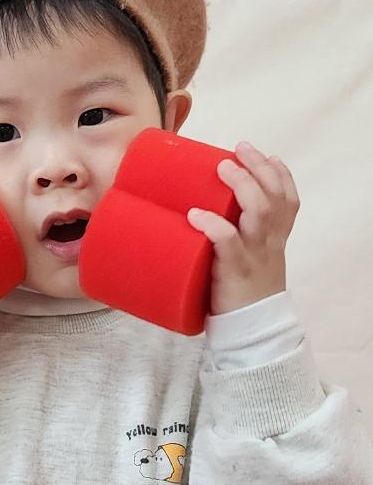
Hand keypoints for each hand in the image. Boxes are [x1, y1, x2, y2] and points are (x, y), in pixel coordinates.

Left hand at [187, 143, 299, 315]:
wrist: (251, 334)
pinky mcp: (234, 271)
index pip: (289, 200)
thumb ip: (234, 238)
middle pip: (275, 197)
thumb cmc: (242, 294)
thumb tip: (195, 212)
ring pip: (260, 212)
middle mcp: (269, 244)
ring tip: (223, 167)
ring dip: (242, 185)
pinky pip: (227, 244)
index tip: (267, 155)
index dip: (281, 175)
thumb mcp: (249, 261)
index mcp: (274, 240)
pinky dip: (213, 225)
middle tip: (239, 150)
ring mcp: (254, 256)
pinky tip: (196, 214)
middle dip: (259, 168)